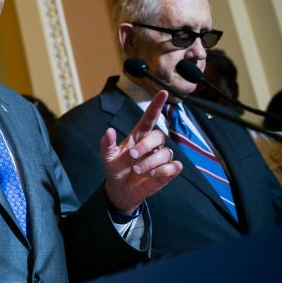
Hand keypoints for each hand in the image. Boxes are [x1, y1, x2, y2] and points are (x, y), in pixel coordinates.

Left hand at [101, 90, 182, 211]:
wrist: (120, 190)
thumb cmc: (115, 170)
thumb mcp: (107, 157)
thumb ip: (106, 144)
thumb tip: (109, 130)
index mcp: (138, 137)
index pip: (149, 118)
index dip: (156, 105)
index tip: (163, 92)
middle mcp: (151, 145)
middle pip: (159, 135)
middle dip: (146, 145)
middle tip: (133, 156)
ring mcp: (160, 157)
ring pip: (166, 152)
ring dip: (151, 161)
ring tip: (138, 170)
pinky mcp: (167, 171)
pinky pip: (175, 166)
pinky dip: (165, 169)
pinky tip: (153, 174)